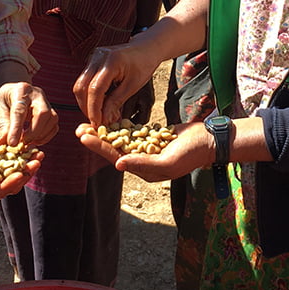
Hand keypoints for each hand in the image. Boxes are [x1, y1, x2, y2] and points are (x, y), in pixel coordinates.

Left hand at [0, 82, 57, 146]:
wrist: (16, 92)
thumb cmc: (6, 102)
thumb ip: (2, 125)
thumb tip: (3, 142)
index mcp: (20, 91)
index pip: (20, 110)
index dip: (16, 128)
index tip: (12, 143)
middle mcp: (37, 95)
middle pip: (42, 113)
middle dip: (33, 132)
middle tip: (22, 143)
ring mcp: (47, 102)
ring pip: (52, 119)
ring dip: (40, 135)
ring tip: (27, 143)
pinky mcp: (52, 112)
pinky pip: (54, 126)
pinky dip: (46, 136)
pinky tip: (35, 141)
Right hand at [0, 138, 43, 200]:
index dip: (12, 183)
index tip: (22, 173)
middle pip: (11, 181)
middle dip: (25, 173)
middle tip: (37, 162)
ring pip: (14, 170)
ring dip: (27, 163)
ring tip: (39, 154)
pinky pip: (9, 157)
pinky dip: (20, 152)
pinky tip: (30, 145)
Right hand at [73, 41, 161, 126]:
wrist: (146, 47)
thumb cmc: (143, 64)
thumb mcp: (133, 85)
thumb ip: (116, 101)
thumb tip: (104, 119)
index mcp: (110, 62)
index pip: (94, 89)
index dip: (94, 109)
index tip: (97, 123)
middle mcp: (97, 57)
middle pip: (81, 87)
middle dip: (86, 107)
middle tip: (97, 121)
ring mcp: (92, 57)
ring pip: (80, 85)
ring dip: (87, 102)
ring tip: (101, 114)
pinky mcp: (92, 61)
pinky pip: (85, 81)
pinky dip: (90, 95)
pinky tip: (101, 104)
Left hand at [74, 121, 211, 181]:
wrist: (209, 142)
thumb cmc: (190, 154)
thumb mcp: (167, 163)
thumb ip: (143, 164)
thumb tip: (118, 163)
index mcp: (143, 170)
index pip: (115, 157)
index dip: (98, 146)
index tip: (83, 135)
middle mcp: (142, 161)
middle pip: (114, 149)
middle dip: (97, 139)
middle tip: (79, 128)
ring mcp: (147, 149)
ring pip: (121, 140)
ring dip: (105, 132)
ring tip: (89, 122)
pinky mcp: (152, 138)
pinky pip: (133, 133)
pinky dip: (121, 127)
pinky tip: (110, 119)